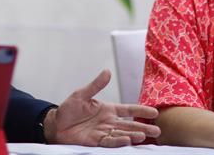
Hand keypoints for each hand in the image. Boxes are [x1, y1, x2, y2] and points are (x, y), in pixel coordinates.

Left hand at [44, 69, 159, 146]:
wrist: (56, 125)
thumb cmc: (68, 109)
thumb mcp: (81, 94)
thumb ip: (96, 85)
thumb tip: (107, 72)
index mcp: (108, 109)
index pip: (128, 110)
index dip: (140, 111)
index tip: (154, 112)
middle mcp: (108, 122)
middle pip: (130, 125)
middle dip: (144, 127)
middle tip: (157, 130)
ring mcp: (104, 132)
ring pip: (123, 134)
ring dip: (134, 135)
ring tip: (145, 136)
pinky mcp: (97, 141)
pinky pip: (110, 141)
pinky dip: (119, 141)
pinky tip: (128, 140)